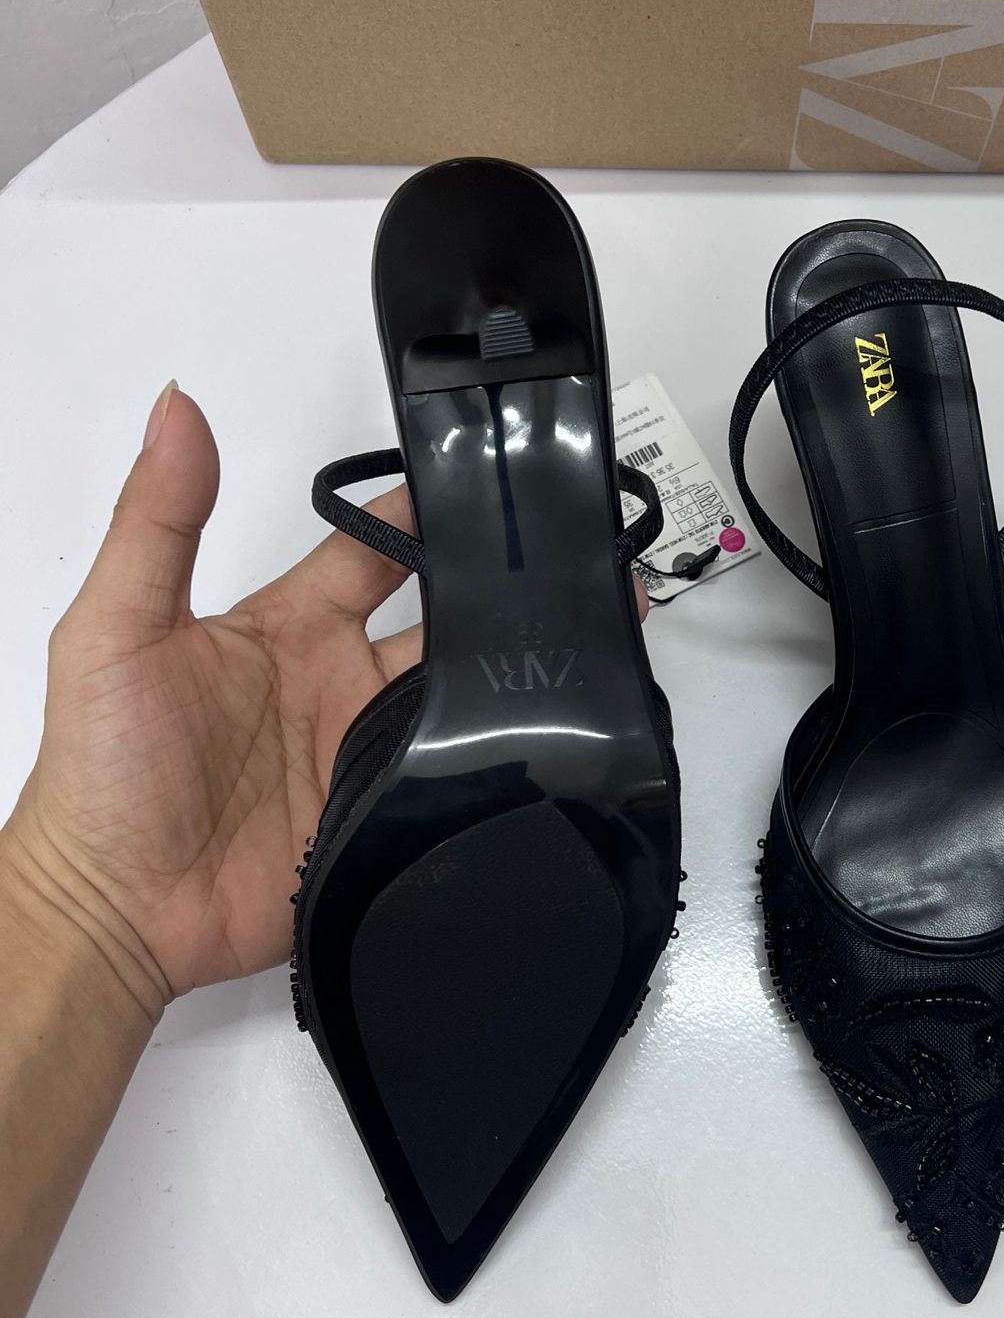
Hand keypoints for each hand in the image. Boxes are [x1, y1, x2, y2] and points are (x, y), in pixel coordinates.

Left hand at [4, 383, 647, 1017]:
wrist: (111, 911)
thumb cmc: (98, 769)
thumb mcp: (114, 628)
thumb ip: (157, 520)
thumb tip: (176, 407)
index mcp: (288, 625)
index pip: (376, 551)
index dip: (427, 514)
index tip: (492, 475)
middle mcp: (339, 682)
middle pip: (443, 621)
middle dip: (503, 591)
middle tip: (575, 563)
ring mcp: (366, 754)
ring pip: (464, 700)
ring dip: (517, 674)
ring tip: (591, 642)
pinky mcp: (385, 822)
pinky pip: (455, 784)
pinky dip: (499, 763)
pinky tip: (553, 741)